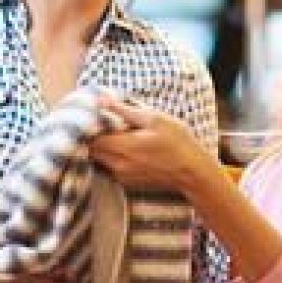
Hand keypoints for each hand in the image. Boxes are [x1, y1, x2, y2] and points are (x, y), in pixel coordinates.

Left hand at [89, 98, 218, 197]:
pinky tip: (126, 147)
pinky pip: (110, 167)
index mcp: (122, 147)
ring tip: (115, 133)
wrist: (193, 173)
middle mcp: (117, 165)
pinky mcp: (127, 182)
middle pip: (91, 149)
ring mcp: (121, 176)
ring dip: (102, 146)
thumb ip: (125, 110)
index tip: (94, 114)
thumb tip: (102, 100)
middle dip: (93, 135)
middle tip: (103, 122)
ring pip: (99, 158)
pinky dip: (111, 156)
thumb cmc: (178, 142)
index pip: (90, 137)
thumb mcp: (155, 119)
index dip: (89, 124)